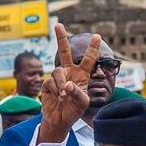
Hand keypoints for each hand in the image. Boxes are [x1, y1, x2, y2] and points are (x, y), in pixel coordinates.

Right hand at [37, 24, 99, 143]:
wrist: (60, 121)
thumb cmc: (74, 111)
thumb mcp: (83, 103)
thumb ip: (78, 93)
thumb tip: (67, 84)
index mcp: (82, 75)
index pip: (88, 59)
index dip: (92, 48)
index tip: (97, 35)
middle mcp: (69, 73)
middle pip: (64, 52)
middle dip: (61, 38)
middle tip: (58, 25)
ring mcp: (58, 78)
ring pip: (58, 71)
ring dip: (60, 82)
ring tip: (63, 95)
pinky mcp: (47, 85)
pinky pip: (50, 82)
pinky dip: (55, 89)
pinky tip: (58, 98)